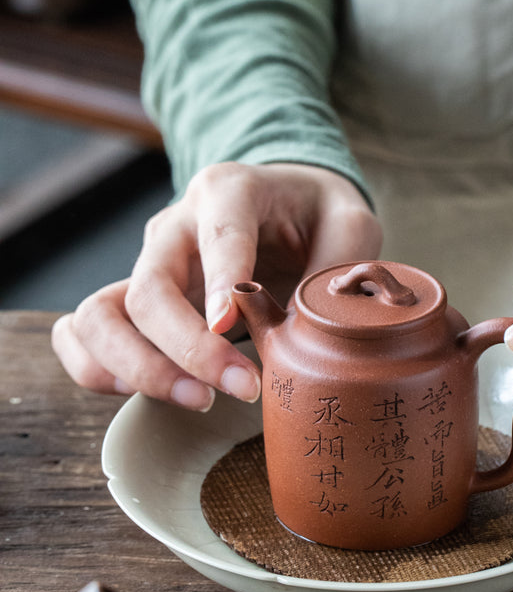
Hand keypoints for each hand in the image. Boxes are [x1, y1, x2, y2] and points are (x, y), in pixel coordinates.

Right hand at [52, 162, 380, 409]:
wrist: (289, 204)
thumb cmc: (319, 216)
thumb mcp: (351, 224)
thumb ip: (341, 267)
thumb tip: (320, 327)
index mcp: (231, 190)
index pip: (217, 232)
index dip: (220, 281)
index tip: (231, 326)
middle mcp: (176, 225)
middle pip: (149, 287)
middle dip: (187, 349)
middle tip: (242, 389)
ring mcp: (147, 263)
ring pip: (100, 314)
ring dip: (138, 367)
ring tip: (197, 400)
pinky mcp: (132, 297)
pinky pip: (82, 333)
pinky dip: (98, 369)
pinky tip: (154, 392)